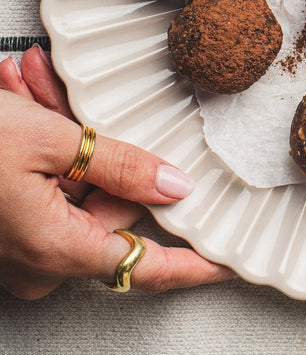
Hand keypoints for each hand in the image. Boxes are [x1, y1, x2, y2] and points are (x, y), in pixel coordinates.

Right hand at [0, 46, 234, 298]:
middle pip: (104, 208)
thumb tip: (178, 187)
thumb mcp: (50, 142)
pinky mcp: (1, 229)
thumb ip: (123, 166)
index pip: (146, 269)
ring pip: (69, 188)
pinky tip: (19, 97)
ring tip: (26, 86)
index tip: (232, 264)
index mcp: (57, 251)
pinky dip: (39, 147)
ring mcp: (15, 250)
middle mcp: (37, 263)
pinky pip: (41, 190)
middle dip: (96, 148)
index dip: (194, 266)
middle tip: (55, 91)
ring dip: (59, 136)